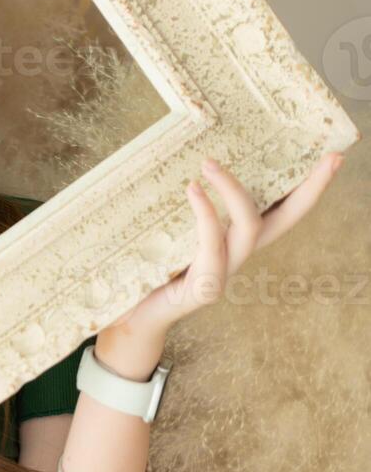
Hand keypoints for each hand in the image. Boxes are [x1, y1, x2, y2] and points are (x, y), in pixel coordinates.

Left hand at [102, 151, 345, 347]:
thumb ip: (185, 206)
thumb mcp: (172, 231)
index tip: (335, 156)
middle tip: (329, 156)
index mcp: (238, 241)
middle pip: (286, 219)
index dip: (311, 187)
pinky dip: (206, 215)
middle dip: (311, 188)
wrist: (136, 315)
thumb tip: (185, 157)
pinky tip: (194, 190)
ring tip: (209, 163)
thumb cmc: (155, 268)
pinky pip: (211, 246)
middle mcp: (239, 256)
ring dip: (232, 190)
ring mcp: (225, 274)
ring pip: (248, 227)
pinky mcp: (204, 288)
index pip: (284, 211)